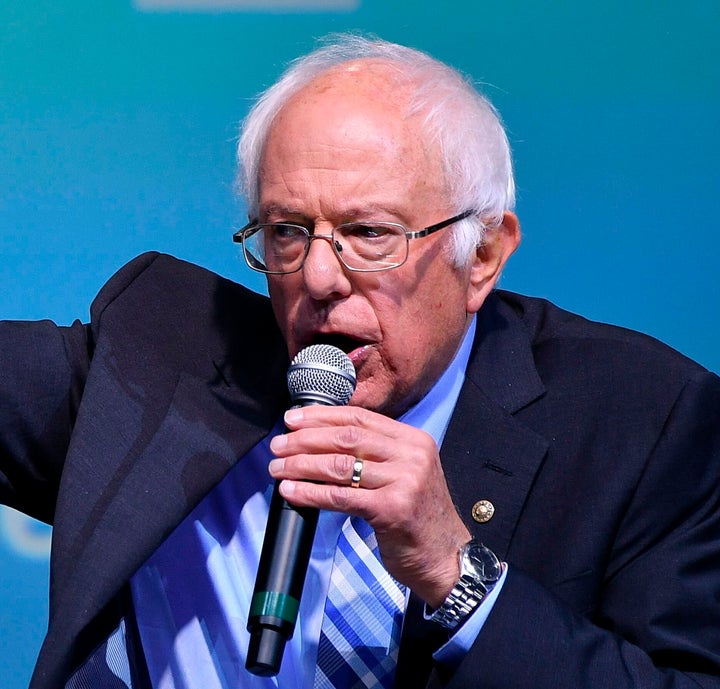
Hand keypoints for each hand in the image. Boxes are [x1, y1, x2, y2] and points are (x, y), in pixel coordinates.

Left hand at [268, 404, 470, 606]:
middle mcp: (411, 454)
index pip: (360, 417)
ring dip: (301, 465)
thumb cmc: (417, 518)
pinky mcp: (392, 509)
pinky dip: (310, 493)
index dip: (321, 416)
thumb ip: (376, 454)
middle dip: (305, 439)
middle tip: (278, 445)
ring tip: (278, 468)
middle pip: (346, 437)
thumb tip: (323, 441)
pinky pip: (340, 497)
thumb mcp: (405, 474)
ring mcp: (404, 481)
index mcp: (413, 440)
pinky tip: (291, 492)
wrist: (446, 558)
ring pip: (339, 465)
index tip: (293, 419)